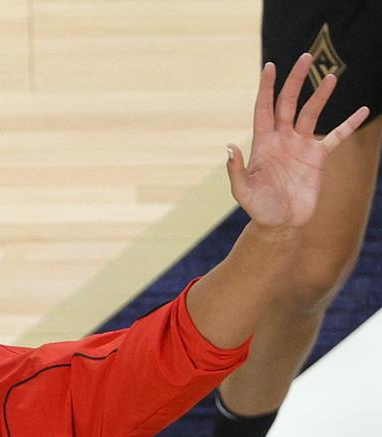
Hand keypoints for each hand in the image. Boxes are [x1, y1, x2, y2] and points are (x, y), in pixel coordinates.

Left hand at [226, 52, 369, 229]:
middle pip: (289, 103)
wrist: (280, 224)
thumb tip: (229, 147)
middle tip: (305, 57)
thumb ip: (236, 170)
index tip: (270, 66)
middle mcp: (282, 140)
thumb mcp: (243, 191)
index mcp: (263, 143)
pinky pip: (335, 136)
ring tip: (331, 76)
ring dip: (321, 96)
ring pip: (311, 114)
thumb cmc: (258, 208)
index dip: (267, 87)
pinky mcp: (318, 158)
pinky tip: (362, 110)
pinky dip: (348, 124)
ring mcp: (301, 146)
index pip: (264, 108)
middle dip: (296, 81)